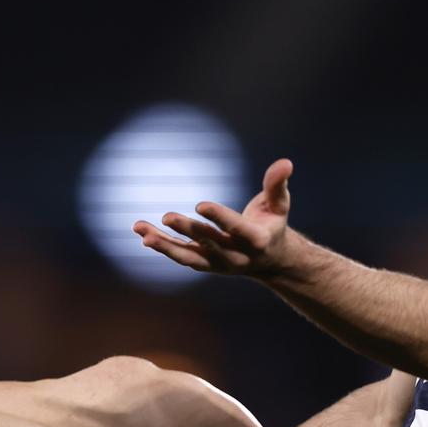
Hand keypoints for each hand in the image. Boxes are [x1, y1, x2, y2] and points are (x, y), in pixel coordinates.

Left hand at [133, 158, 293, 276]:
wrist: (270, 261)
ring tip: (141, 231)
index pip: (236, 228)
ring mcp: (217, 263)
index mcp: (256, 240)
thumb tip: (285, 162)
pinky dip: (162, 246)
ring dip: (164, 244)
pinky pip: (180, 255)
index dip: (219, 217)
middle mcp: (235, 256)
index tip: (199, 204)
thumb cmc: (272, 224)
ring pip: (188, 255)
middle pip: (209, 241)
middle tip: (166, 217)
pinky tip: (142, 233)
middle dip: (187, 230)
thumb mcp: (279, 205)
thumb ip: (277, 185)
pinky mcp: (204, 264)